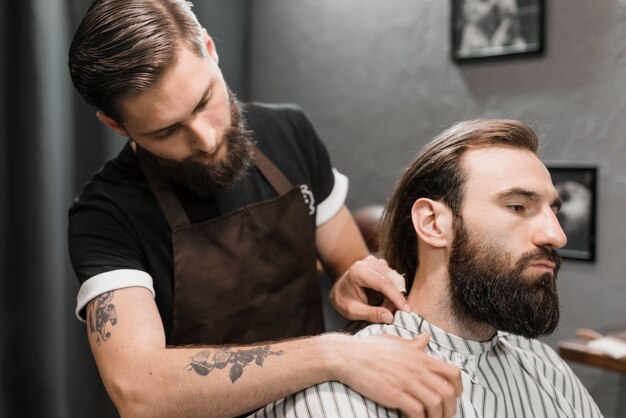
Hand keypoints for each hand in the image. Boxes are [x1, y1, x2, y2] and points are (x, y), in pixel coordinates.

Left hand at [330, 255, 408, 322]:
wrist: (340, 289)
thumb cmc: (344, 300)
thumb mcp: (352, 311)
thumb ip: (371, 314)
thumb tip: (390, 318)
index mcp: (359, 271)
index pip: (383, 283)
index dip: (396, 297)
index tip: (405, 310)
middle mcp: (369, 263)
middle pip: (392, 280)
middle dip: (396, 299)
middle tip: (394, 316)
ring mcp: (377, 262)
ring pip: (395, 280)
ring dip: (394, 297)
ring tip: (386, 309)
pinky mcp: (382, 266)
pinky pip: (394, 280)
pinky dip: (393, 293)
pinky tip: (385, 302)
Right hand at [335, 332, 461, 417]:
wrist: (348, 356)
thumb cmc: (369, 349)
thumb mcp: (395, 342)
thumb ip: (413, 344)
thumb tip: (426, 337)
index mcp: (419, 356)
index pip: (453, 372)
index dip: (459, 388)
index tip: (454, 397)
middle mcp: (417, 368)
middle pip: (449, 392)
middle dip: (451, 409)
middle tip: (444, 415)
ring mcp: (406, 381)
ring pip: (436, 404)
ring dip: (437, 417)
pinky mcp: (394, 394)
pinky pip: (417, 412)